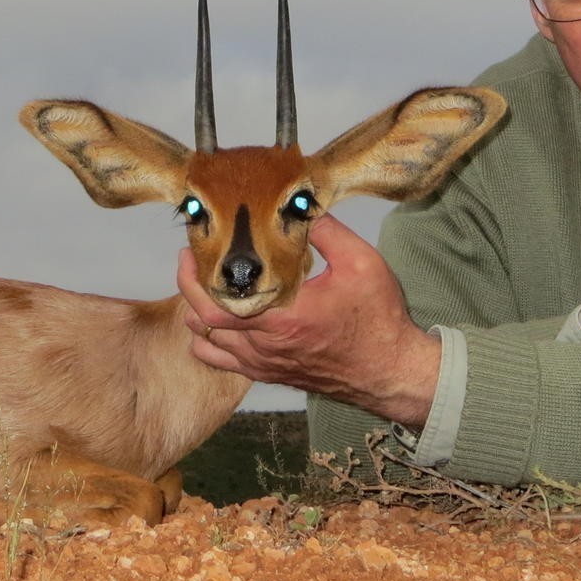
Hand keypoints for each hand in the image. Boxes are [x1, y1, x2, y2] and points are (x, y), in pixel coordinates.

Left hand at [177, 214, 441, 428]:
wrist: (392, 371)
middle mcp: (266, 346)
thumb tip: (301, 207)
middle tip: (190, 262)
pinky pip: (226, 364)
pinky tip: (221, 323)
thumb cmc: (378, 320)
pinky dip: (212, 344)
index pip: (215, 305)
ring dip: (199, 316)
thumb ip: (327, 232)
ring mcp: (266, 364)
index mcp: (281, 318)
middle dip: (189, 290)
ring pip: (210, 346)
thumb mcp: (361, 263)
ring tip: (205, 287)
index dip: (193, 278)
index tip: (191, 251)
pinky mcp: (273, 374)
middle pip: (203, 325)